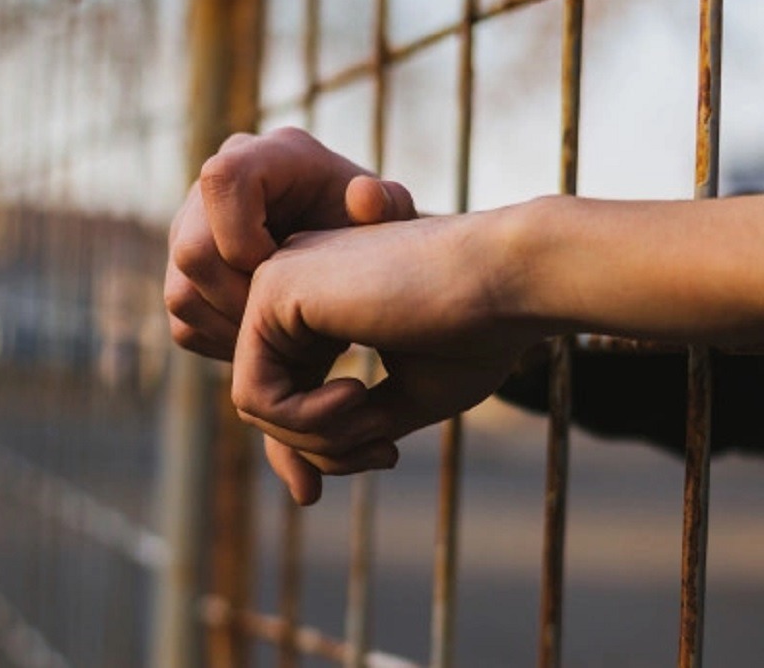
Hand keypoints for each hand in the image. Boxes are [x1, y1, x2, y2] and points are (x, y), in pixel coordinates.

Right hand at [164, 127, 416, 359]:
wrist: (349, 258)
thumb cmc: (370, 230)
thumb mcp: (391, 214)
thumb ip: (390, 204)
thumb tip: (363, 196)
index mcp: (262, 157)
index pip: (221, 180)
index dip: (245, 234)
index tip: (286, 270)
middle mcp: (210, 192)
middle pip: (192, 250)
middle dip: (244, 301)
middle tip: (295, 326)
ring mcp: (190, 234)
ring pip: (182, 295)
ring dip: (237, 331)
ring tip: (291, 340)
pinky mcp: (184, 279)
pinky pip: (184, 324)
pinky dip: (228, 345)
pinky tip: (274, 343)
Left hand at [231, 213, 542, 504]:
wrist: (510, 278)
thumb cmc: (474, 333)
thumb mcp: (401, 402)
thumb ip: (345, 432)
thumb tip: (299, 485)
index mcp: (321, 305)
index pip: (289, 393)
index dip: (323, 448)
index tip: (385, 459)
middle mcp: (291, 288)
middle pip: (268, 404)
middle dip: (321, 449)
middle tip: (385, 452)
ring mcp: (276, 283)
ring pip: (256, 404)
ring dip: (317, 439)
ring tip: (376, 423)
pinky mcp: (273, 289)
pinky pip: (253, 393)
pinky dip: (303, 420)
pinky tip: (357, 396)